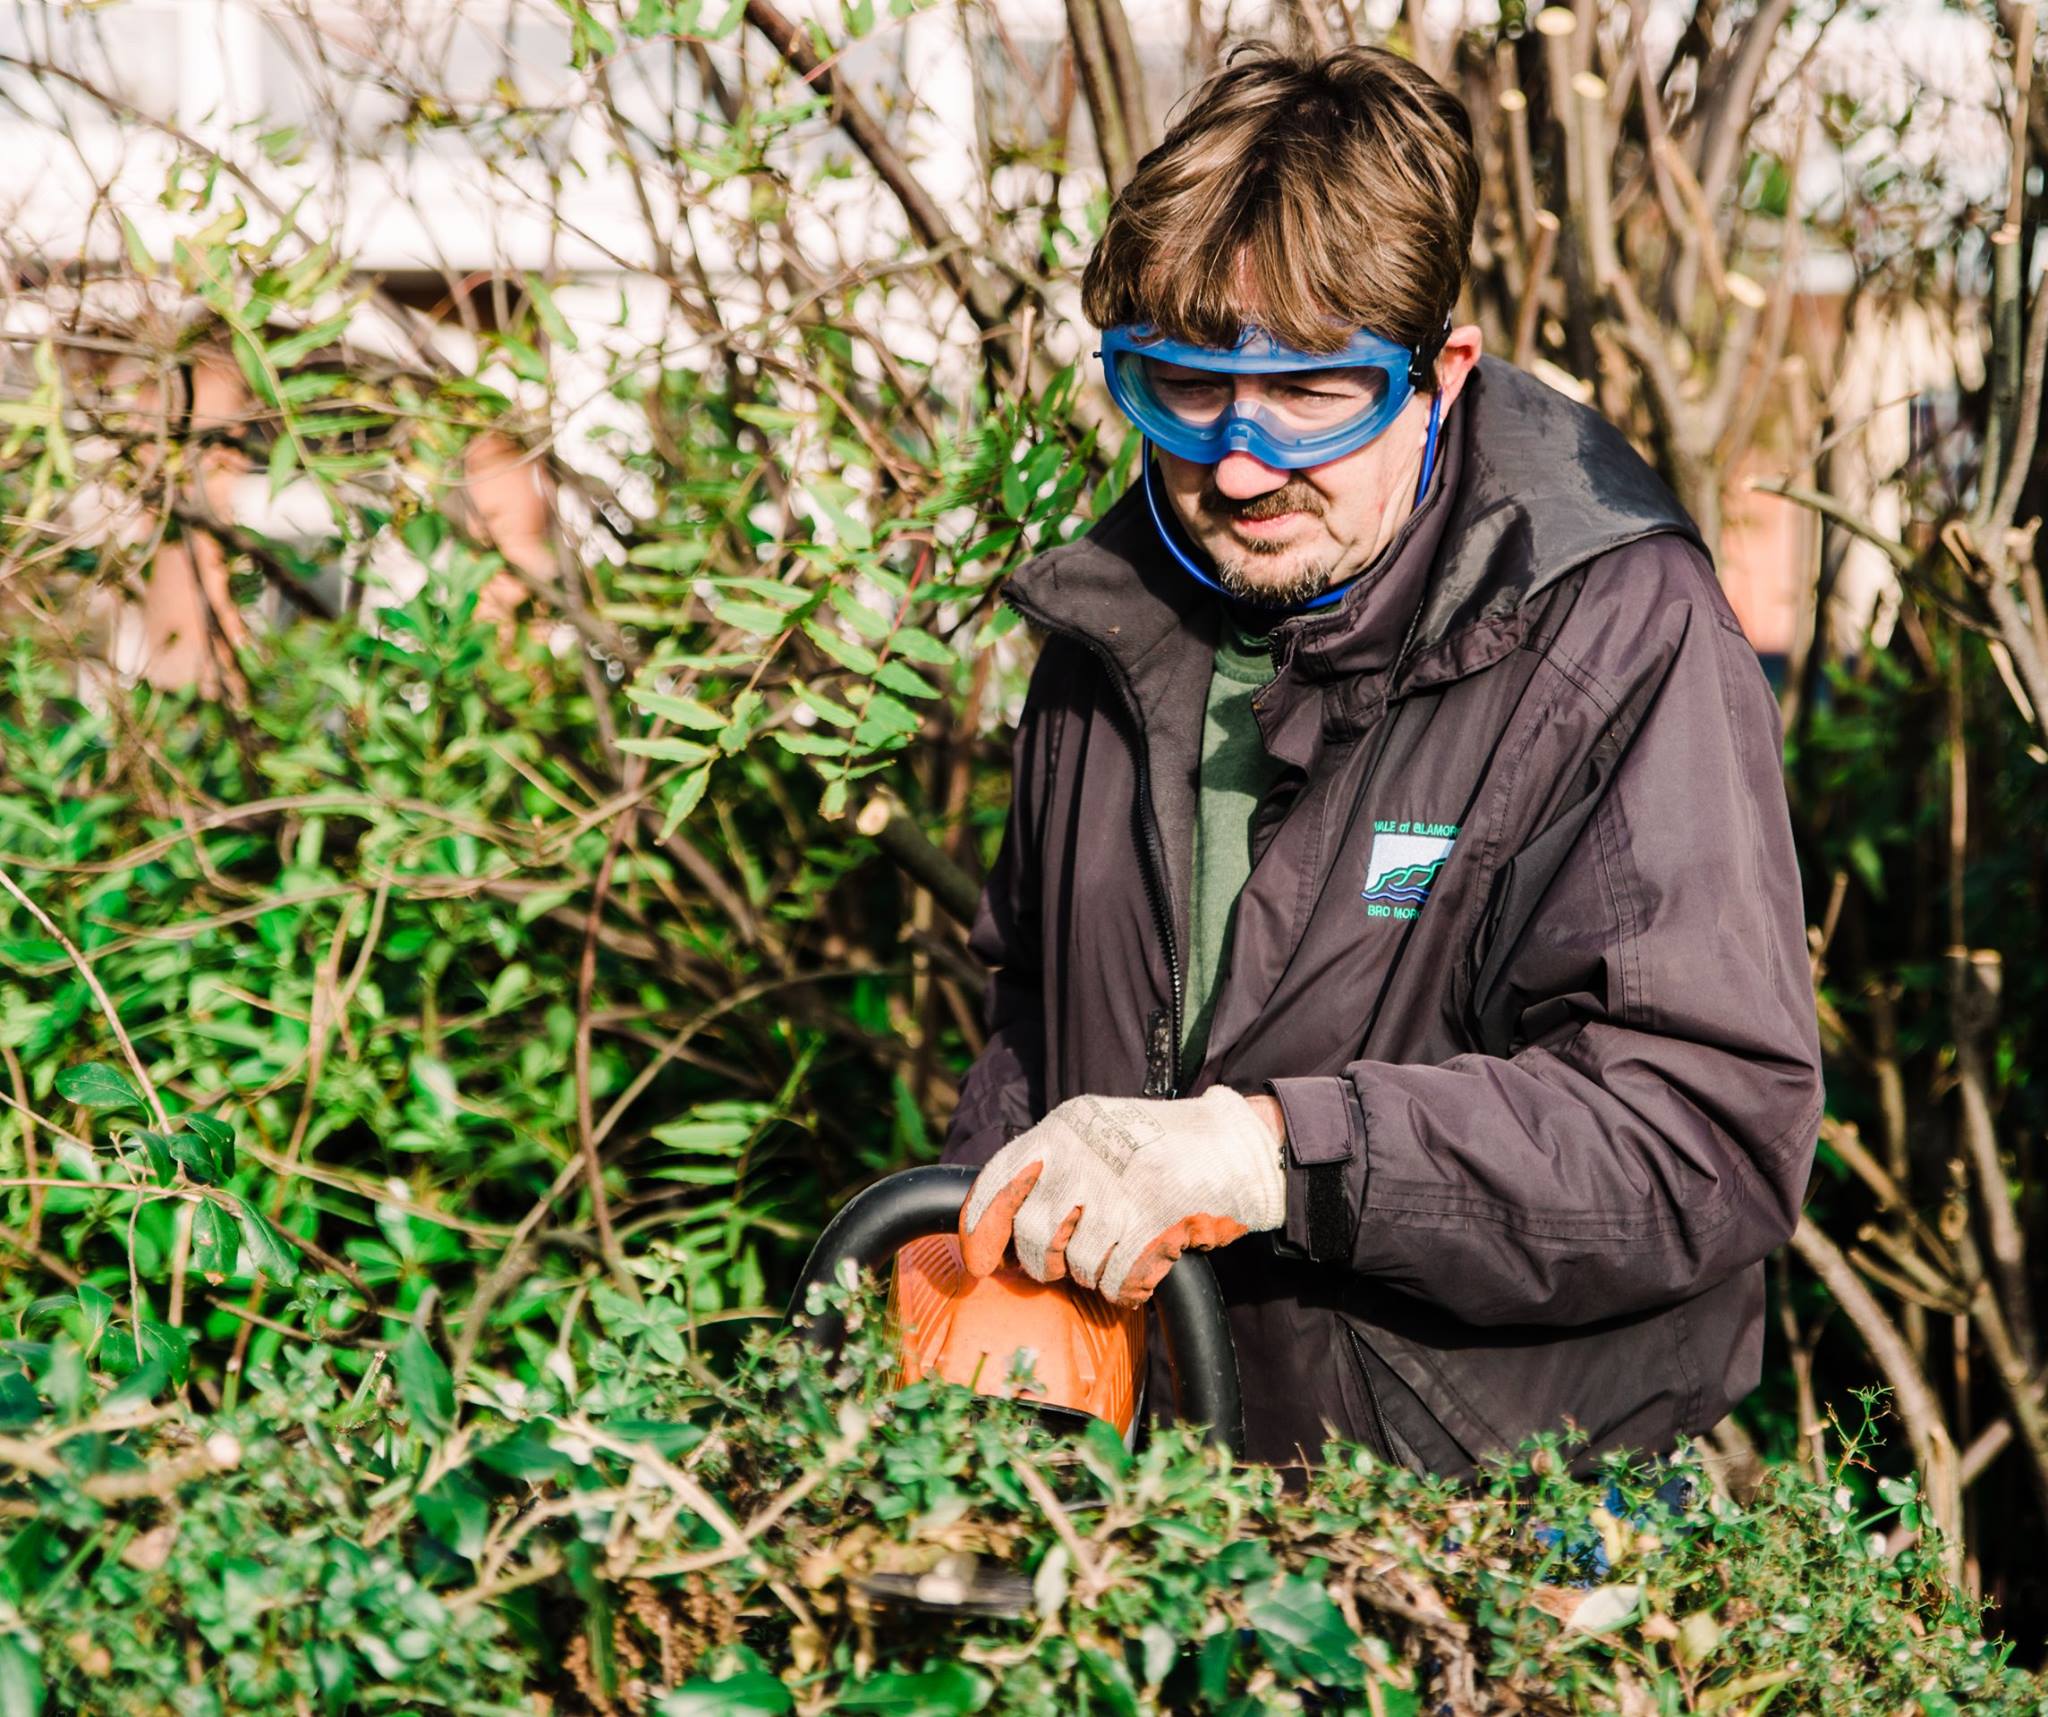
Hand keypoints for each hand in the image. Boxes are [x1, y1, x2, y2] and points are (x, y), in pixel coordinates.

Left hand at [958, 1087, 1286, 1305]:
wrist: (1240, 1143)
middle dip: (1044, 1263)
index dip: (981, 1228)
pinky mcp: (1155, 1222)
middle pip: (1032, 1235)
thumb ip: (1052, 1168)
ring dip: (1095, 1273)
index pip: (999, 1180)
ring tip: (1119, 1251)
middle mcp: (1083, 1155)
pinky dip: (1127, 1288)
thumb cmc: (1161, 1148)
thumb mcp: (1097, 1135)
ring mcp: (1119, 1189)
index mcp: (1063, 1128)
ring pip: (1076, 1265)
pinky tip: (1143, 1272)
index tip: (980, 1263)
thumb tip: (1000, 1233)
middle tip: (1064, 1263)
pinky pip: (1118, 1281)